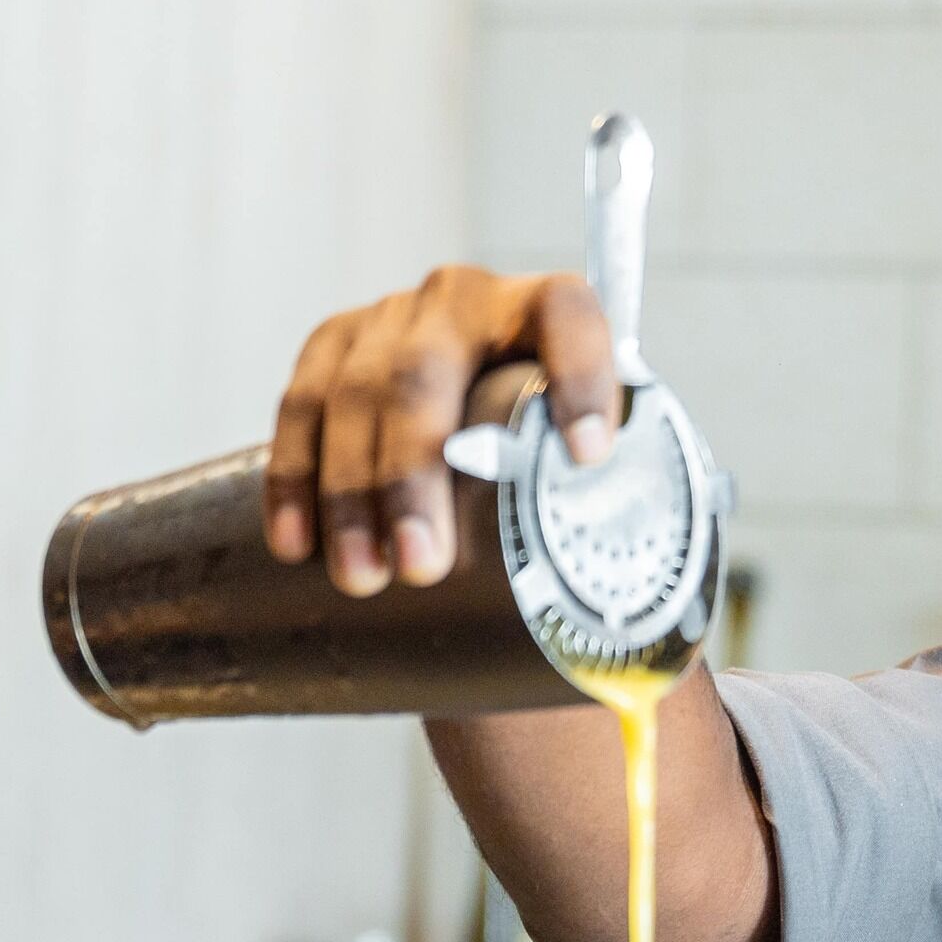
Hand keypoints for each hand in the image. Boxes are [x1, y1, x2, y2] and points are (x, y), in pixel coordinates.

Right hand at [265, 266, 625, 595]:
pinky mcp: (333, 349)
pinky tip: (296, 542)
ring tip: (363, 577)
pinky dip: (295, 479)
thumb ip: (606, 502)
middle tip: (422, 565)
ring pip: (354, 394)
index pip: (567, 317)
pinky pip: (300, 406)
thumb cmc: (542, 454)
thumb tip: (647, 640)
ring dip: (351, 493)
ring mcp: (391, 319)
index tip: (592, 454)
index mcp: (543, 311)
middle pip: (427, 376)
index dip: (580, 376)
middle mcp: (463, 301)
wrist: (477, 416)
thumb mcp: (582, 462)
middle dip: (415, 475)